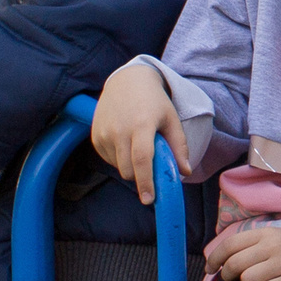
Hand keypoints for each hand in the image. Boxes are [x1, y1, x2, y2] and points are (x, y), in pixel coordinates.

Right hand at [92, 62, 187, 204]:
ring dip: (130, 166)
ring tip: (139, 144)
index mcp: (141, 125)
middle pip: (128, 170)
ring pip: (118, 166)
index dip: (146, 181)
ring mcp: (104, 133)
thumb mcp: (171, 119)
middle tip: (152, 166)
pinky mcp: (95, 136)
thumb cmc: (154, 101)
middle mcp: (119, 130)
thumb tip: (185, 172)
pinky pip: (109, 159)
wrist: (127, 81)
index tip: (149, 199)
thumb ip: (179, 146)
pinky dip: (119, 158)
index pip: (142, 160)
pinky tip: (126, 141)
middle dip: (141, 176)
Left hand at [202, 221, 280, 280]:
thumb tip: (220, 263)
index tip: (210, 270)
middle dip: (227, 275)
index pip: (230, 245)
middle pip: (234, 264)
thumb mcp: (276, 238)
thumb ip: (252, 247)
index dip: (214, 259)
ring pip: (247, 279)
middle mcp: (274, 246)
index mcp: (266, 234)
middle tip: (232, 280)